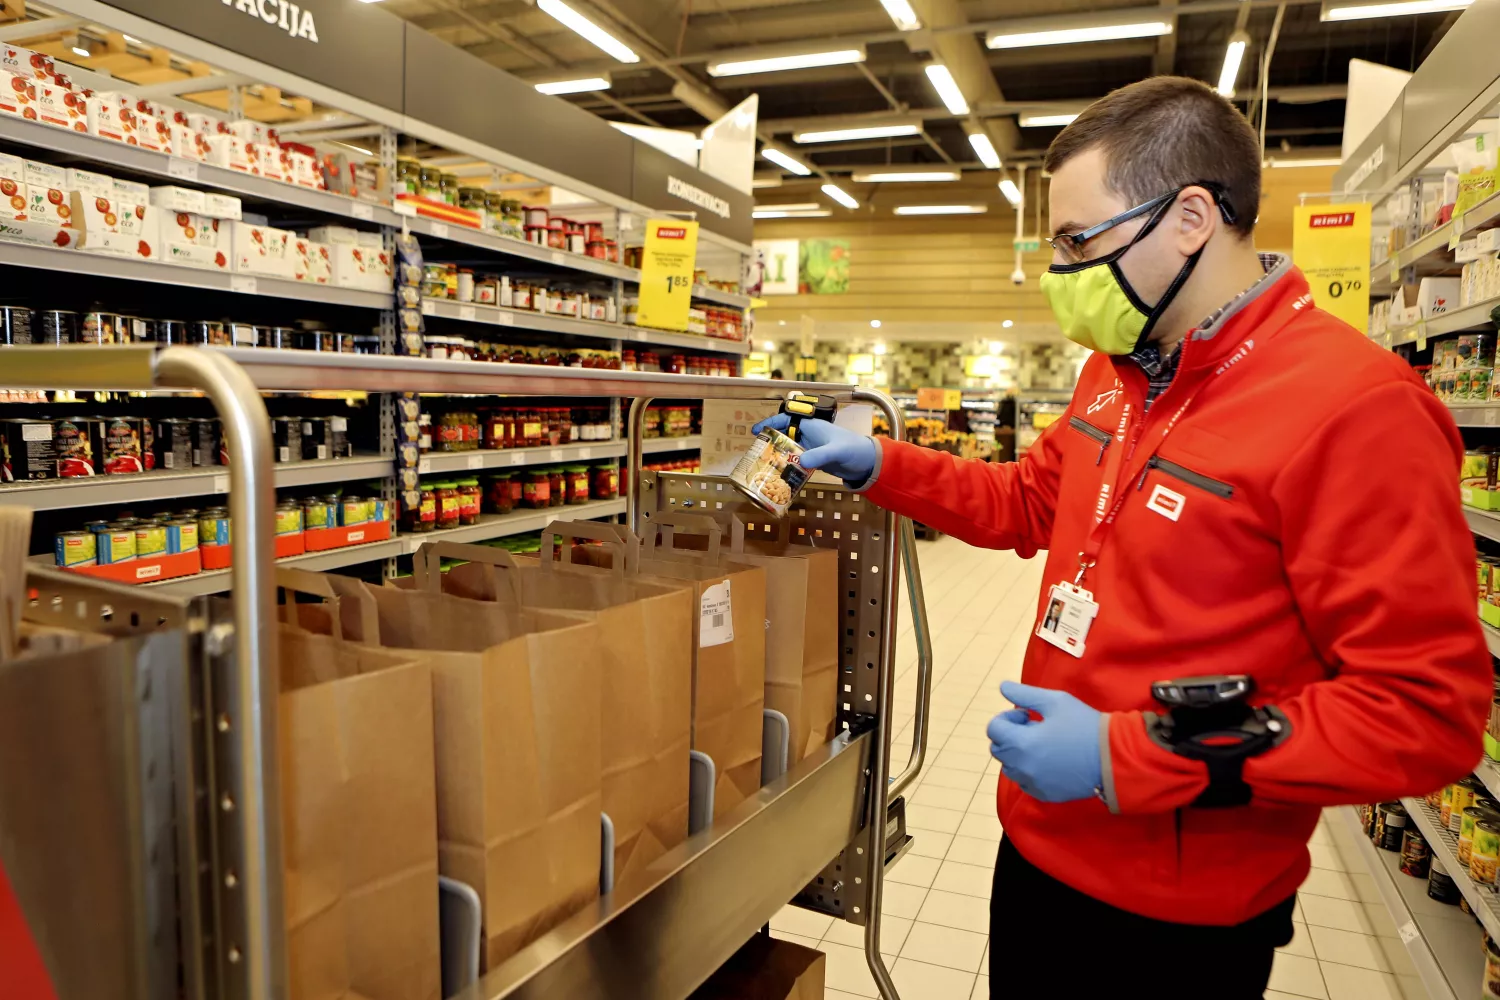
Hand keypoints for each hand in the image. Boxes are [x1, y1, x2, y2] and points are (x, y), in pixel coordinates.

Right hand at [751, 415, 877, 483]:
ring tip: (764, 464)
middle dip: (770, 441)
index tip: (756, 431)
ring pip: (789, 448)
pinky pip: (796, 460)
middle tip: (757, 451)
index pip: (787, 419)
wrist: (867, 462)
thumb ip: (819, 456)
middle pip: (784, 434)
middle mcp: (809, 434)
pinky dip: (787, 465)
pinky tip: (780, 474)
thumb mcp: (835, 451)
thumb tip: (801, 461)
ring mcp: (811, 447)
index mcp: (812, 425)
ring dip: (778, 454)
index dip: (771, 423)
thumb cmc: (854, 450)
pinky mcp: (814, 459)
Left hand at [987, 681, 1102, 802]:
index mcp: (1022, 742)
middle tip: (1034, 727)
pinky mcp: (1045, 794)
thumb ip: (1024, 694)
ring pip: (1010, 767)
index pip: (993, 729)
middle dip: (1010, 735)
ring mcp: (1033, 783)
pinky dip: (1029, 771)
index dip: (1006, 718)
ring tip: (1043, 744)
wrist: (1113, 757)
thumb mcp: (1055, 701)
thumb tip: (1003, 687)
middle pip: (998, 749)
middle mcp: (1023, 767)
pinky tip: (1049, 761)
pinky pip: (1025, 783)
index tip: (1026, 715)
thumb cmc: (1084, 724)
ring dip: (1018, 754)